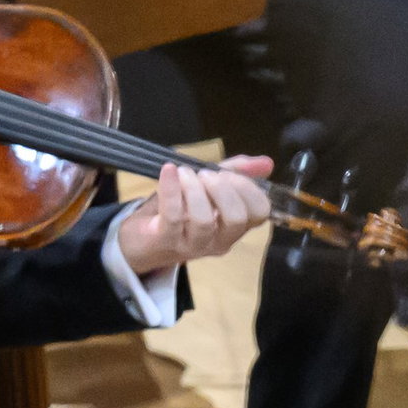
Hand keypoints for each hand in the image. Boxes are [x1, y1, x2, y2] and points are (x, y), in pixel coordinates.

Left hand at [112, 156, 274, 275]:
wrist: (140, 239)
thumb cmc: (180, 210)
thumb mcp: (209, 188)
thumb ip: (237, 174)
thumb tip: (268, 162)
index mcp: (234, 228)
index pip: (259, 213)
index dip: (248, 188)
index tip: (228, 174)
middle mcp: (219, 240)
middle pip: (236, 218)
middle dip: (223, 187)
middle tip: (205, 175)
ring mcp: (192, 244)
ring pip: (204, 219)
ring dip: (195, 188)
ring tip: (184, 174)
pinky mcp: (166, 240)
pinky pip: (173, 215)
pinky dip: (172, 189)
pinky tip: (169, 171)